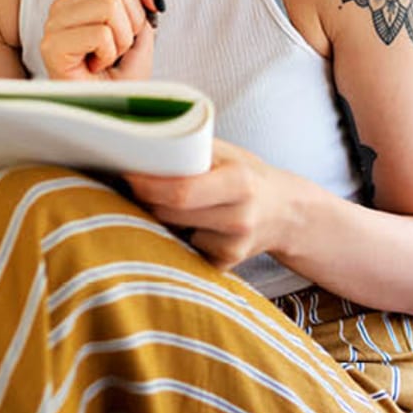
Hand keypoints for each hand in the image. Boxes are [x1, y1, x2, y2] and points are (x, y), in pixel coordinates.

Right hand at [39, 0, 167, 80]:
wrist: (114, 113)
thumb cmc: (123, 75)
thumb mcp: (145, 22)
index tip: (152, 6)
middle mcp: (65, 3)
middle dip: (135, 20)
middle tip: (122, 44)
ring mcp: (55, 23)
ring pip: (111, 6)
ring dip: (123, 39)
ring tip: (110, 56)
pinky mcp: (52, 46)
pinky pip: (100, 33)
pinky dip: (110, 53)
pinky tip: (98, 66)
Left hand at [123, 139, 292, 269]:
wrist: (284, 212)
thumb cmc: (247, 175)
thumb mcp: (227, 153)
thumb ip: (192, 149)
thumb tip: (142, 146)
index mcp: (240, 183)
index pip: (181, 192)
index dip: (148, 185)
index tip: (127, 174)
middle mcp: (238, 218)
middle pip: (170, 214)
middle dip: (147, 200)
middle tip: (136, 185)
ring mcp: (232, 247)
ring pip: (171, 232)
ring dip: (158, 218)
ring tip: (165, 202)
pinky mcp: (223, 265)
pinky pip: (182, 248)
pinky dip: (176, 235)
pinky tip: (189, 224)